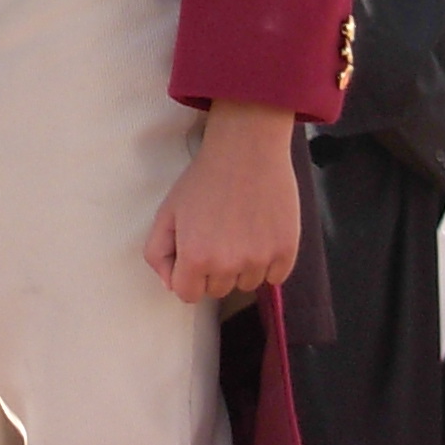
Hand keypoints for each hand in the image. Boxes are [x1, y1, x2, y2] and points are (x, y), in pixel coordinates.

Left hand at [143, 101, 298, 302]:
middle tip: (217, 234)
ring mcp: (260, 260)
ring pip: (247, 284)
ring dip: (242, 266)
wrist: (246, 150)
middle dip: (214, 269)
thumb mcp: (167, 211)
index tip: (193, 253)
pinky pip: (275, 277)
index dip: (187, 274)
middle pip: (218, 291)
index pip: (188, 294)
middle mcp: (229, 266)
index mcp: (196, 258)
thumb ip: (158, 252)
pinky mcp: (286, 252)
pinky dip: (268, 262)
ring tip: (239, 230)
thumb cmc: (204, 179)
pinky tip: (260, 233)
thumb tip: (170, 284)